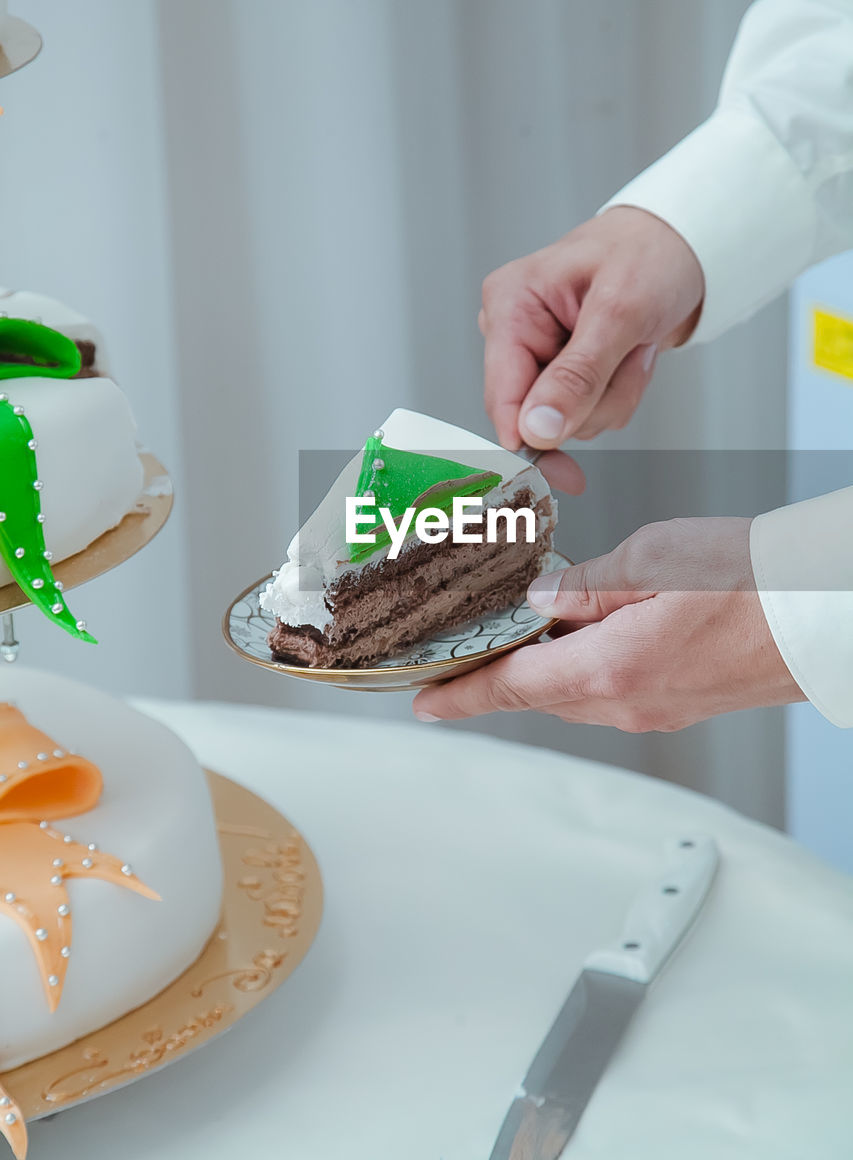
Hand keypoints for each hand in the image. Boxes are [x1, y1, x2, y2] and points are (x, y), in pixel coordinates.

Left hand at [412, 518, 804, 731]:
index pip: (512, 687)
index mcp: (609, 669)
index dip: (461, 695)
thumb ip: (583, 584)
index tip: (424, 701)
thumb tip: (538, 596)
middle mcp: (628, 703)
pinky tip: (594, 631)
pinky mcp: (681, 705)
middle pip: (540, 692)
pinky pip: (614, 691)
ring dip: (548, 665)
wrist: (823, 610)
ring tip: (533, 625)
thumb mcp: (648, 559)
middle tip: (469, 646)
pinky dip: (588, 666)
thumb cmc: (751, 580)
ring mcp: (657, 711)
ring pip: (577, 692)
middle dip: (502, 671)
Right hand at [480, 206, 704, 449]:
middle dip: (594, 399)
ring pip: (569, 419)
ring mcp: (540, 353)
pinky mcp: (564, 370)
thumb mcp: (619, 312)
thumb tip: (537, 429)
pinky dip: (619, 391)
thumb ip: (577, 375)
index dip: (529, 436)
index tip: (562, 471)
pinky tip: (631, 354)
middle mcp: (516, 331)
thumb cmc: (650, 255)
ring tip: (634, 346)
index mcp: (511, 305)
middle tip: (629, 355)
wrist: (683, 246)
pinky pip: (587, 411)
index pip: (502, 394)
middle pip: (538, 415)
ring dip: (614, 395)